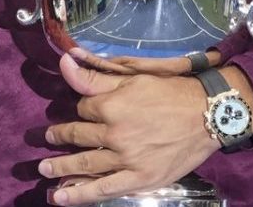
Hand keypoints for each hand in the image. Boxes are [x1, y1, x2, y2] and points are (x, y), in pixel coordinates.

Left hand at [39, 50, 222, 205]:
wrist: (208, 116)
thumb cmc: (172, 92)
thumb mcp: (133, 77)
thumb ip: (96, 76)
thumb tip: (64, 60)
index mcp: (111, 106)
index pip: (83, 108)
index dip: (81, 109)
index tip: (82, 111)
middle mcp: (114, 135)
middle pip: (78, 137)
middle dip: (59, 137)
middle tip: (46, 139)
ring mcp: (126, 160)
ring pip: (85, 164)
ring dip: (60, 168)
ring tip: (44, 170)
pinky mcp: (140, 180)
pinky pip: (104, 189)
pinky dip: (81, 195)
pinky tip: (62, 198)